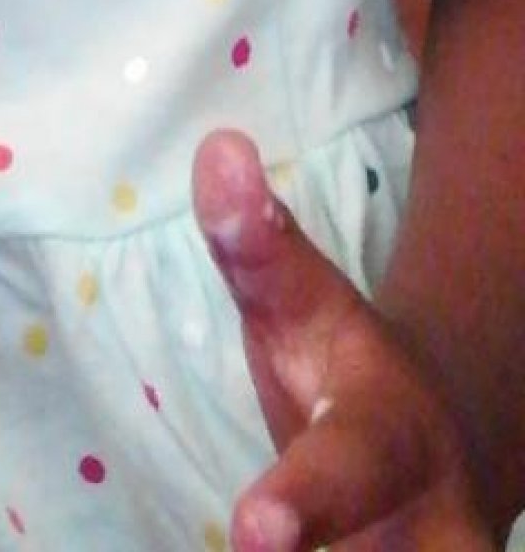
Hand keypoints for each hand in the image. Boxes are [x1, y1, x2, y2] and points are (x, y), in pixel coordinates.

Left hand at [193, 130, 492, 551]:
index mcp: (395, 445)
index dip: (303, 508)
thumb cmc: (354, 379)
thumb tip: (214, 152)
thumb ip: (260, 245)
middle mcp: (434, 538)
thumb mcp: (308, 311)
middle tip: (261, 548)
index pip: (345, 473)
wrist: (450, 447)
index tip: (254, 525)